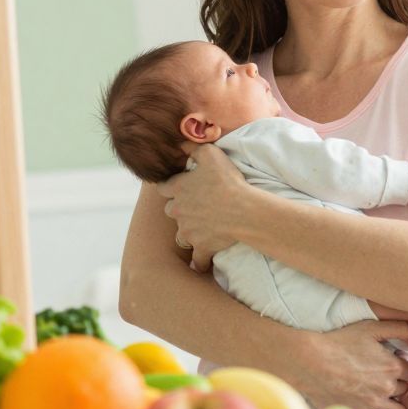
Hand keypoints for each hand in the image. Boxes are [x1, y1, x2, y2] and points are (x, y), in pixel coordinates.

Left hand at [157, 144, 247, 270]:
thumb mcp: (211, 154)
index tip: (178, 186)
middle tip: (195, 206)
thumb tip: (181, 143)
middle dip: (179, 209)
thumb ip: (193, 147)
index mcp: (178, 189)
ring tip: (202, 230)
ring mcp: (189, 231)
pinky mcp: (202, 247)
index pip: (164, 187)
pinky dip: (200, 262)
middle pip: (171, 211)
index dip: (171, 186)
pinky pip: (198, 260)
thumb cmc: (227, 181)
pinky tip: (202, 265)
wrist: (243, 210)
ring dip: (189, 232)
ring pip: (182, 234)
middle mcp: (178, 211)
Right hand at [293, 320, 407, 408]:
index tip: (394, 367)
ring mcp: (374, 403)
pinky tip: (373, 407)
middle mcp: (387, 387)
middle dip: (397, 385)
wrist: (311, 362)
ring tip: (380, 395)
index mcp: (393, 366)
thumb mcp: (370, 328)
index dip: (405, 369)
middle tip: (383, 379)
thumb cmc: (340, 342)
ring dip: (393, 403)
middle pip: (404, 390)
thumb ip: (397, 326)